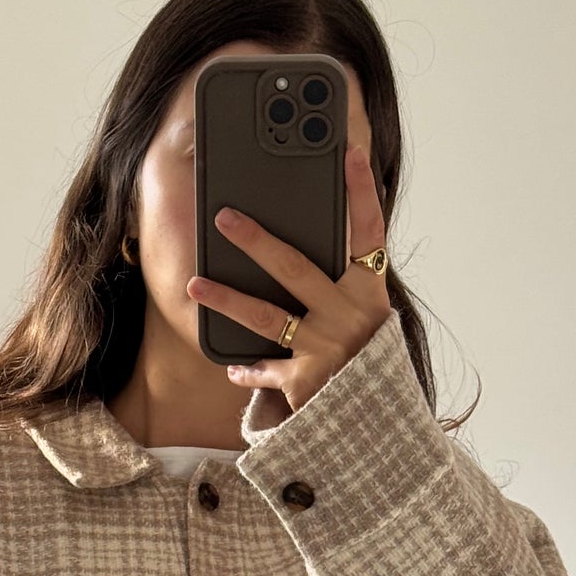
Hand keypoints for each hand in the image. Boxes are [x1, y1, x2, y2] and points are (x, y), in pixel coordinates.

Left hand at [185, 143, 391, 410]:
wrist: (380, 423)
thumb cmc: (369, 362)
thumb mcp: (367, 318)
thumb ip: (343, 285)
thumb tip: (294, 251)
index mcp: (370, 291)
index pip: (369, 231)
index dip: (360, 191)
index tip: (348, 152)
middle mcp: (349, 314)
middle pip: (295, 267)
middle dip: (255, 240)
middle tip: (223, 217)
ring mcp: (326, 347)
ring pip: (266, 316)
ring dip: (226, 299)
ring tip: (194, 285)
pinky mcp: (306, 382)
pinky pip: (265, 369)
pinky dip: (247, 369)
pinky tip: (231, 366)